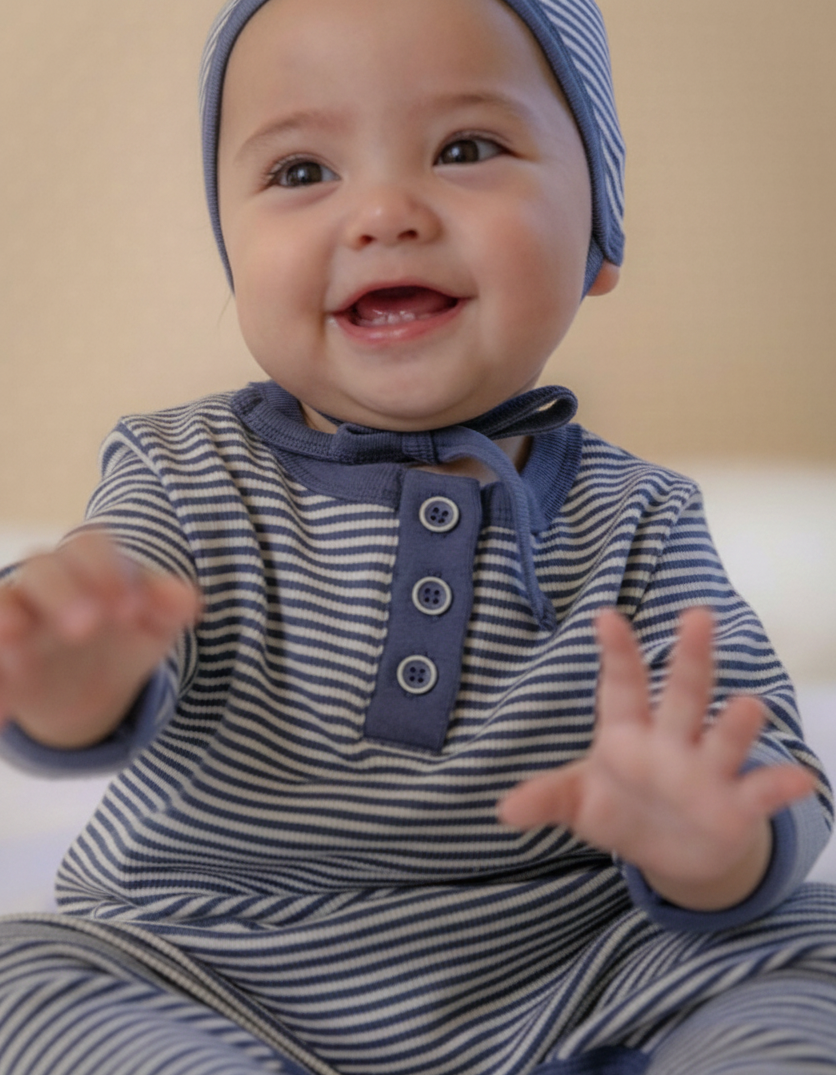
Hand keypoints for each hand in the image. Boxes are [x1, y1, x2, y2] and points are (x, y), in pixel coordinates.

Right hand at [0, 529, 200, 748]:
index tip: (131, 611)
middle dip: (63, 594)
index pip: (90, 547)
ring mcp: (14, 614)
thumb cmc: (125, 632)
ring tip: (21, 655)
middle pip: (43, 570)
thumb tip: (190, 602)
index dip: (108, 572)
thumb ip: (169, 608)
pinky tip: (3, 718)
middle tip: (86, 629)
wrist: (90, 677)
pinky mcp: (0, 655)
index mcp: (87, 564)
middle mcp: (43, 582)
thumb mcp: (152, 624)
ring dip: (6, 620)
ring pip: (1, 603)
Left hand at [498, 607, 814, 910]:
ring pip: (724, 736)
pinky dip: (778, 786)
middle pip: (683, 694)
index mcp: (629, 732)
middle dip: (690, 659)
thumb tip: (503, 810)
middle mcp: (672, 741)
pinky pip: (759, 791)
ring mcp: (707, 770)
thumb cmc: (621, 808)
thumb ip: (548, 798)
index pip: (622, 686)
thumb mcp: (579, 802)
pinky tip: (799, 780)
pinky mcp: (735, 806)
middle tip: (697, 616)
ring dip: (737, 722)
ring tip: (750, 704)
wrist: (670, 850)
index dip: (616, 653)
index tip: (604, 617)